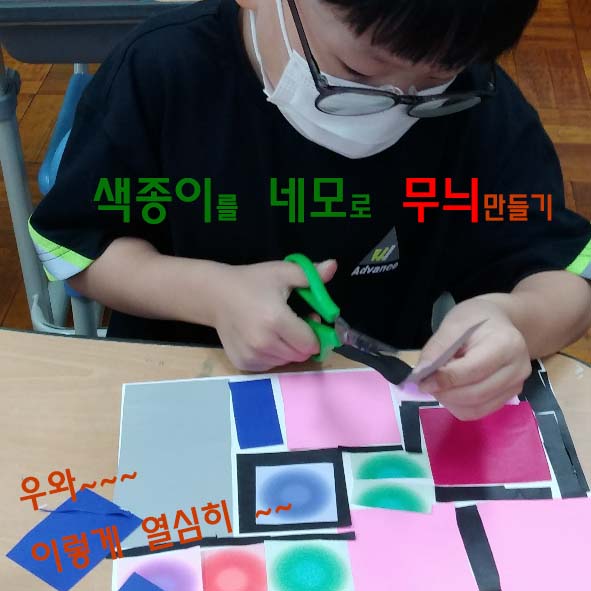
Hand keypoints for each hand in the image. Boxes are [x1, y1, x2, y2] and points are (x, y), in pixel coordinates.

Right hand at [211, 259, 337, 371]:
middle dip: (304, 341)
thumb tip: (333, 266)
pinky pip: (271, 366)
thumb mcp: (282, 272)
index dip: (316, 333)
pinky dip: (274, 356)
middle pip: (301, 355)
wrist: (216, 295)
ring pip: (286, 361)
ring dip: (289, 350)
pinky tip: (265, 339)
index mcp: (276, 320)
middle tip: (294, 324)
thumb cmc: (252, 282)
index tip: (311, 320)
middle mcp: (264, 343)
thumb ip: (310, 274)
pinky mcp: (244, 364)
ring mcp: (252, 356)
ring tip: (278, 330)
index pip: (311, 343)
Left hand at [414, 297, 531, 420]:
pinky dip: (459, 406)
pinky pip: (480, 411)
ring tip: (438, 385)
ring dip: (450, 401)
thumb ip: (437, 348)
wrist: (499, 323)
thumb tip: (421, 373)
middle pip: (475, 393)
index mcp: (506, 344)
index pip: (472, 370)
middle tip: (425, 384)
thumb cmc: (476, 319)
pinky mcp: (509, 396)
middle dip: (445, 393)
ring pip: (477, 408)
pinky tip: (450, 391)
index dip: (444, 379)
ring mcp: (516, 385)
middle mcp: (518, 369)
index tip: (422, 381)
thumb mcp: (453, 324)